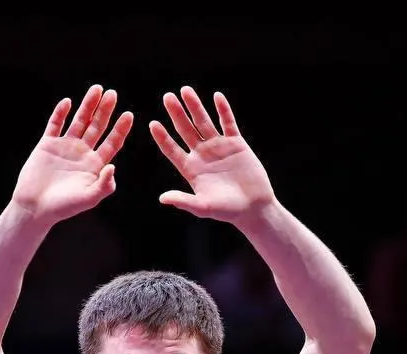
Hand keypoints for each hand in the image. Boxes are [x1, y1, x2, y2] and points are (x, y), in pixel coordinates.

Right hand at [11, 85, 133, 226]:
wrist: (35, 208)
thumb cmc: (64, 207)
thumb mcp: (89, 199)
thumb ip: (104, 185)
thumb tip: (113, 166)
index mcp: (95, 165)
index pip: (112, 142)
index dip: (120, 129)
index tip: (129, 114)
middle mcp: (82, 153)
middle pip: (97, 127)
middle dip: (105, 111)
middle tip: (113, 94)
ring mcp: (65, 147)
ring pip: (79, 121)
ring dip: (87, 106)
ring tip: (96, 89)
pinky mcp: (47, 145)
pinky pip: (55, 125)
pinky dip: (60, 113)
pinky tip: (67, 102)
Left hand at [150, 87, 276, 224]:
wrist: (253, 207)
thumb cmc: (227, 210)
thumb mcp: (203, 207)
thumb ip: (184, 201)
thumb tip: (162, 198)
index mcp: (190, 168)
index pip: (172, 149)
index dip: (162, 137)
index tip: (152, 124)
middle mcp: (202, 155)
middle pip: (185, 129)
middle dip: (176, 113)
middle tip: (167, 97)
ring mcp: (219, 147)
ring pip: (204, 122)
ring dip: (195, 106)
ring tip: (185, 90)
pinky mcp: (236, 144)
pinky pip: (228, 123)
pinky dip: (223, 110)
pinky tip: (216, 96)